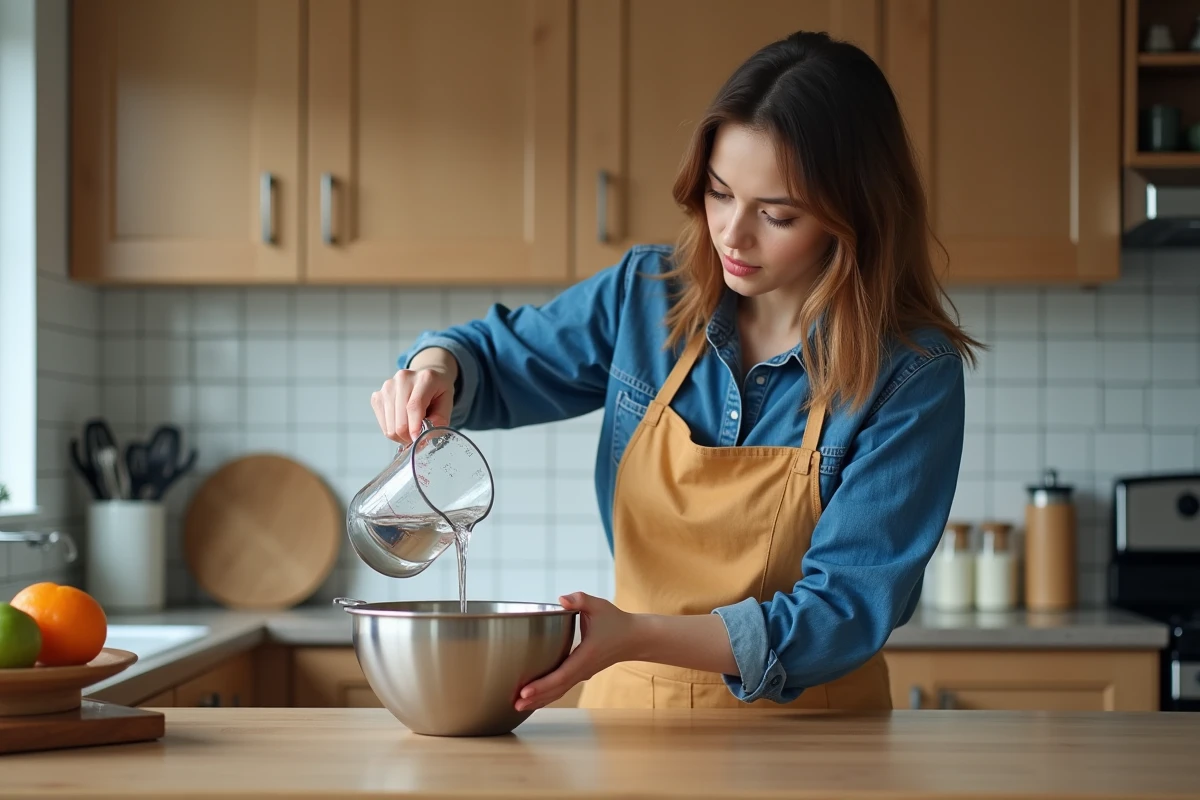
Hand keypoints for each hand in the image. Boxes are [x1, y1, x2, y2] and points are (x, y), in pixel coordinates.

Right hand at [371, 354, 455, 444]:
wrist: (425, 378)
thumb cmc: (437, 392)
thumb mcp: (447, 403)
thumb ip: (440, 419)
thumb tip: (428, 434)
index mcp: (425, 378)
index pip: (414, 406)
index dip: (415, 427)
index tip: (417, 440)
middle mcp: (403, 379)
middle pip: (400, 419)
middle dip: (408, 435)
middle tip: (417, 438)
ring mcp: (387, 387)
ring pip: (390, 425)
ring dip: (400, 435)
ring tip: (410, 431)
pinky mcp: (377, 396)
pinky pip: (382, 423)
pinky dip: (391, 430)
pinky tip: (401, 425)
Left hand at [515, 592, 639, 711]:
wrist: (634, 638)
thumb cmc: (616, 621)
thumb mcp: (599, 606)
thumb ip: (580, 600)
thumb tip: (562, 600)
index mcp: (585, 656)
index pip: (560, 676)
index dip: (542, 685)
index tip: (525, 692)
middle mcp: (583, 669)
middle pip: (557, 690)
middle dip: (535, 698)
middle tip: (515, 704)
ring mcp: (583, 674)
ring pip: (559, 692)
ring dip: (540, 700)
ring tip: (519, 707)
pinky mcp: (582, 673)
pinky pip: (563, 687)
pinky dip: (548, 695)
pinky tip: (535, 699)